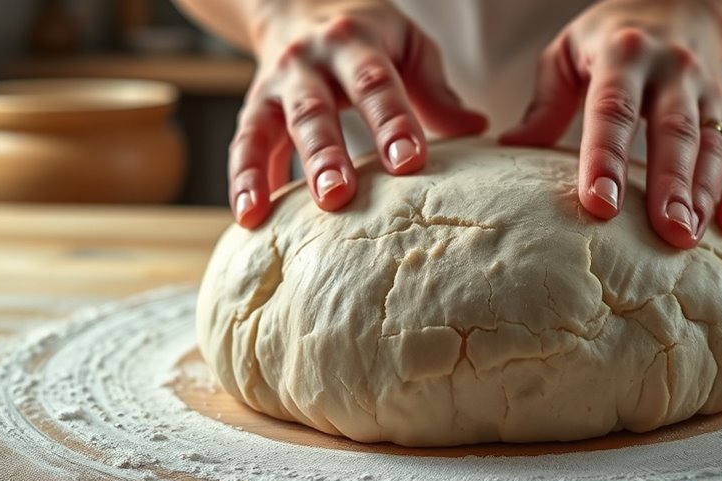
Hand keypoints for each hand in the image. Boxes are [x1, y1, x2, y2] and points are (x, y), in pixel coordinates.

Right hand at [230, 0, 486, 227]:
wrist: (301, 4)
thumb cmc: (371, 38)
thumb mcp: (408, 47)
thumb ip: (436, 90)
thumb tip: (478, 130)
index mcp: (356, 44)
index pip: (376, 84)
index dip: (392, 122)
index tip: (411, 162)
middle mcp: (308, 62)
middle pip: (314, 110)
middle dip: (325, 155)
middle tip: (339, 195)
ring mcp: (275, 86)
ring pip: (268, 129)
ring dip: (269, 171)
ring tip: (271, 214)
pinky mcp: (253, 109)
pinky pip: (243, 145)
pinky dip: (244, 181)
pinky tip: (250, 218)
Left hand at [501, 0, 721, 247]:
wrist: (679, 3)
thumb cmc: (608, 40)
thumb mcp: (567, 54)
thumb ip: (545, 103)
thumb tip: (511, 149)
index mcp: (624, 55)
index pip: (614, 110)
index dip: (606, 158)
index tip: (599, 203)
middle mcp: (673, 69)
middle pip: (675, 131)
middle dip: (671, 185)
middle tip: (667, 232)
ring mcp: (709, 89)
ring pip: (714, 144)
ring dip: (706, 194)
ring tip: (691, 238)